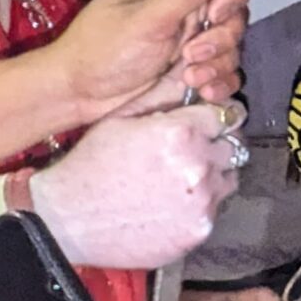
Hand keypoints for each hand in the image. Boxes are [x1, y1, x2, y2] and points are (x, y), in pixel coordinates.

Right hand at [30, 103, 244, 270]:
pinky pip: (214, 210)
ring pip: (228, 179)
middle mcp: (199, 166)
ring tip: (179, 178)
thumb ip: (162, 94)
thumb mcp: (121, 119)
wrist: (67, 221)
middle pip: (234, 145)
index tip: (208, 121)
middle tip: (191, 150)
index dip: (216, 116)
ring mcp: (202, 202)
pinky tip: (171, 203)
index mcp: (181, 132)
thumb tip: (188, 70)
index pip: (227, 114)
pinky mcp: (199, 231)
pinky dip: (200, 205)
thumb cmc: (89, 165)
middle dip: (217, 144)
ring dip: (213, 175)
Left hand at [44, 0, 247, 123]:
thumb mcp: (147, 18)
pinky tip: (204, 93)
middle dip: (221, 40)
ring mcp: (188, 45)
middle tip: (190, 55)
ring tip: (190, 79)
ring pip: (230, 49)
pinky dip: (220, 84)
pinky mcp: (189, 73)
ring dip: (218, 65)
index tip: (214, 17)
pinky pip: (222, 75)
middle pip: (234, 17)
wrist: (78, 93)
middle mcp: (185, 13)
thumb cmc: (104, 49)